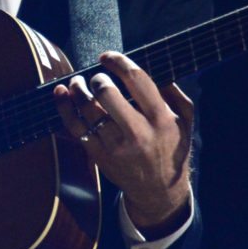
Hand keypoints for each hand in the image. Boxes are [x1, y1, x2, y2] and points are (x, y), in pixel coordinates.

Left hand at [52, 52, 193, 232]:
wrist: (159, 192)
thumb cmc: (172, 147)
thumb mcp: (185, 121)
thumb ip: (174, 92)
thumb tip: (157, 67)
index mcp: (161, 119)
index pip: (137, 79)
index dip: (118, 62)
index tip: (108, 56)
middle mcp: (138, 132)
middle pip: (107, 93)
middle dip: (98, 78)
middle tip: (97, 76)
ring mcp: (116, 146)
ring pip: (88, 108)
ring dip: (78, 88)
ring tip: (77, 82)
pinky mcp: (99, 155)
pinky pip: (75, 127)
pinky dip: (64, 107)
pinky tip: (61, 93)